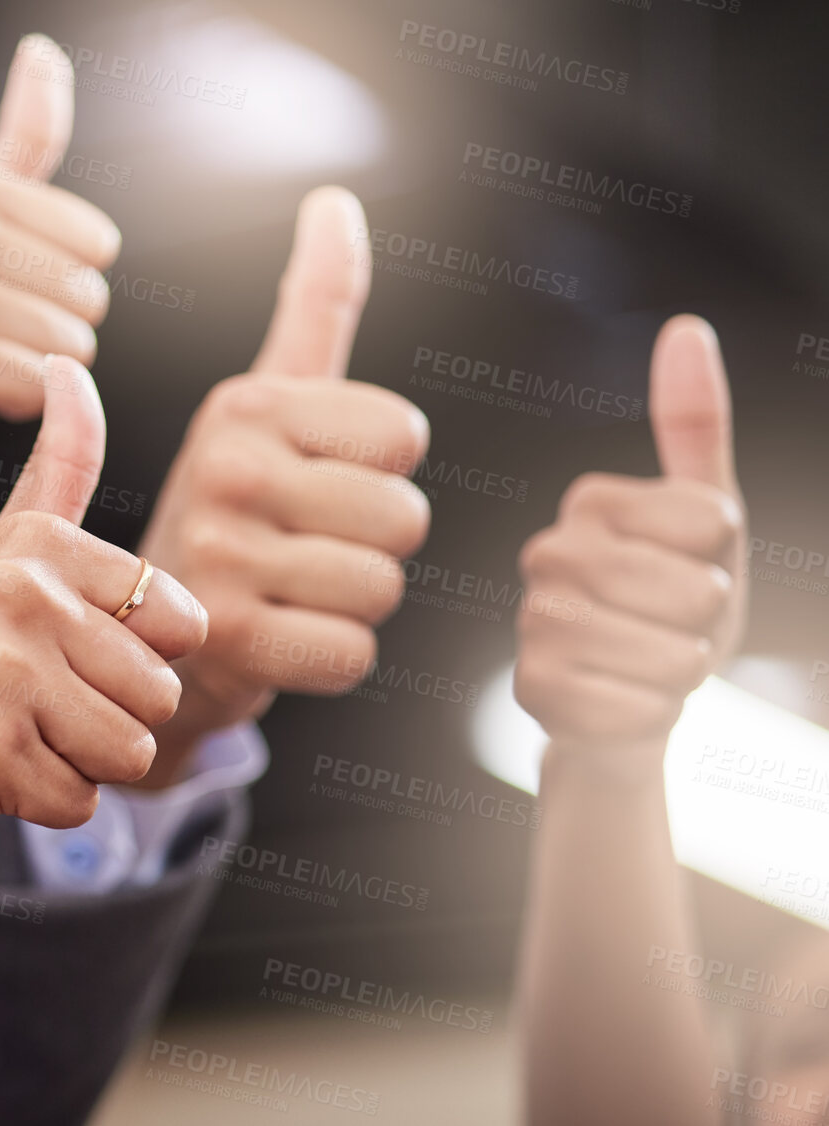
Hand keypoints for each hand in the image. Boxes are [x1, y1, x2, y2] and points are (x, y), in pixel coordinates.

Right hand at [0, 34, 120, 496]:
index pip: (98, 244)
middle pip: (89, 295)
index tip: (1, 291)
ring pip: (69, 344)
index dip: (65, 283)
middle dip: (55, 331)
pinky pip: (36, 383)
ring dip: (37, 370)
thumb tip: (44, 51)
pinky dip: (18, 402)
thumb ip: (19, 140)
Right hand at [0, 356, 205, 864]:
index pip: (184, 622)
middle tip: (24, 706)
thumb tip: (74, 369)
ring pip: (134, 751)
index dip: (133, 657)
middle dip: (107, 719)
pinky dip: (42, 804)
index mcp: (39, 544)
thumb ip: (56, 471)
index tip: (55, 652)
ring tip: (8, 735)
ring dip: (79, 763)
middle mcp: (22, 594)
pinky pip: (82, 802)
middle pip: (162, 693)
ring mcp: (2, 672)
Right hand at [137, 188, 429, 779]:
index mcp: (246, 407)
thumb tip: (336, 199)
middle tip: (303, 550)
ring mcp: (223, 554)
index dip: (379, 471)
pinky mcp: (229, 638)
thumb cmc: (229, 512)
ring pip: (382, 587)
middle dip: (373, 546)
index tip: (317, 482)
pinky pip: (352, 653)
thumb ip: (314, 304)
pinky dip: (329, 658)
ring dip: (351, 606)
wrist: (135, 630)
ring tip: (288, 593)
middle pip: (403, 516)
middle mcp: (227, 469)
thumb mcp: (262, 403)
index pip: (403, 435)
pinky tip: (279, 640)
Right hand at [514, 316, 744, 766]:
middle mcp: (547, 554)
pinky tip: (627, 706)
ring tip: (652, 667)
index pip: (710, 520)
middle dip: (708, 623)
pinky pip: (637, 707)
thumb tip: (685, 328)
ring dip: (684, 674)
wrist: (631, 707)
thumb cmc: (671, 610)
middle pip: (692, 590)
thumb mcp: (704, 521)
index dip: (725, 560)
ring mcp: (534, 624)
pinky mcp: (533, 692)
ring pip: (669, 653)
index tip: (691, 572)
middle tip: (674, 629)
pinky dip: (654, 716)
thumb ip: (692, 426)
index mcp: (589, 502)